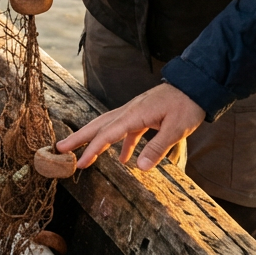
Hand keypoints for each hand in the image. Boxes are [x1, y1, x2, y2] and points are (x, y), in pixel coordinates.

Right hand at [56, 82, 204, 170]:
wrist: (195, 86)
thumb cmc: (187, 105)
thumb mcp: (177, 129)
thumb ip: (158, 147)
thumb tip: (141, 168)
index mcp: (134, 114)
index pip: (108, 134)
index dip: (92, 149)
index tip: (79, 162)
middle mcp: (129, 111)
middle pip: (98, 125)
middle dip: (79, 138)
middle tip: (60, 149)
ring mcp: (134, 112)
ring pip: (107, 126)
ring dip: (93, 139)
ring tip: (80, 153)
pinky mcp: (141, 115)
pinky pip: (124, 130)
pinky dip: (119, 144)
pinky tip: (122, 159)